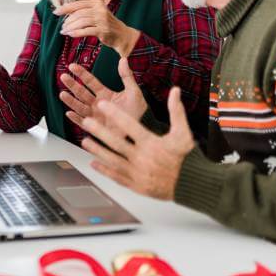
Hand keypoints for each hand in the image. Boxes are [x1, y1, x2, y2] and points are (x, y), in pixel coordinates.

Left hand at [53, 0, 140, 56]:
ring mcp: (102, 19)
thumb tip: (66, 12)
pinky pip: (86, 31)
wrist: (122, 35)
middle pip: (78, 14)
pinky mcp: (103, 30)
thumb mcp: (97, 14)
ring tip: (64, 31)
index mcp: (97, 3)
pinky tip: (70, 35)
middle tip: (62, 27)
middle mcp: (100, 9)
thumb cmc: (106, 25)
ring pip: (81, 22)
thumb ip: (85, 11)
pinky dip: (76, 33)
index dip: (65, 8)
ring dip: (70, 27)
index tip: (56, 12)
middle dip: (68, 21)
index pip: (78, 4)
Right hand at [61, 58, 146, 126]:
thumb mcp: (133, 91)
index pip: (90, 81)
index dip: (81, 73)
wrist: (142, 128)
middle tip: (63, 76)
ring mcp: (95, 115)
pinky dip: (75, 119)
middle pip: (82, 92)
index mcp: (105, 93)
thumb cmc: (138, 111)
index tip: (72, 65)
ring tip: (62, 94)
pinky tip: (69, 113)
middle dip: (72, 85)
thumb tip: (123, 59)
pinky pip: (83, 122)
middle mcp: (97, 103)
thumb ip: (126, 76)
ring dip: (71, 101)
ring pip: (79, 106)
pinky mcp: (96, 127)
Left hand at [78, 87, 194, 200]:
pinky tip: (93, 163)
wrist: (191, 184)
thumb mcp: (183, 132)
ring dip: (97, 150)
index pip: (129, 125)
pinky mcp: (136, 185)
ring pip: (112, 160)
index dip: (115, 114)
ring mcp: (137, 173)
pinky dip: (104, 170)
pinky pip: (116, 176)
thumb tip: (175, 90)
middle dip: (99, 131)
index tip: (102, 104)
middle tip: (86, 122)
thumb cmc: (186, 157)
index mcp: (152, 144)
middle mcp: (142, 158)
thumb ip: (177, 111)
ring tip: (84, 142)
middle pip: (116, 142)